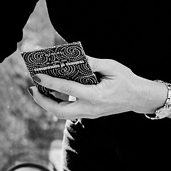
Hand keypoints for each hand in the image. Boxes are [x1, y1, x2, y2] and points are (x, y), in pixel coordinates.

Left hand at [26, 54, 165, 121]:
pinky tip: (51, 91)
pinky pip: (69, 110)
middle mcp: (90, 108)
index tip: (36, 75)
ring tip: (37, 89)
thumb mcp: (111, 67)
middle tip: (31, 87)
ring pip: (62, 113)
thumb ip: (92, 62)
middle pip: (59, 111)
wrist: (139, 97)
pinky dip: (57, 103)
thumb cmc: (126, 80)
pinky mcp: (89, 113)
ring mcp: (89, 113)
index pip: (67, 90)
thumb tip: (74, 56)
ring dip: (48, 103)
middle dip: (42, 100)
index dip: (50, 82)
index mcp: (95, 96)